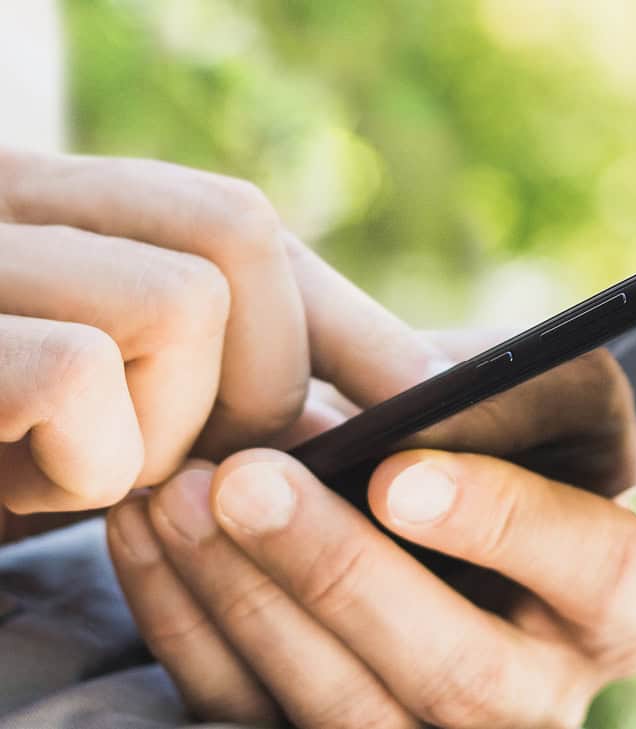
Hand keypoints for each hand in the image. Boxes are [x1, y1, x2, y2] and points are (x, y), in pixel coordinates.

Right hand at [0, 148, 440, 518]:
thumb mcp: (119, 407)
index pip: (243, 218)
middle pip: (238, 232)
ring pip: (179, 297)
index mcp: (61, 202)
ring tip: (103, 474)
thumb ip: (237, 379)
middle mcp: (13, 193)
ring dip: (168, 432)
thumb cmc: (4, 456)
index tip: (424, 395)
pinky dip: (87, 463)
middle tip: (212, 467)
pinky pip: (75, 374)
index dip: (348, 315)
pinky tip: (36, 484)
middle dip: (264, 379)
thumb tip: (410, 399)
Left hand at [107, 331, 635, 727]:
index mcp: (610, 608)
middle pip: (455, 671)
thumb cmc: (485, 477)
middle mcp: (537, 698)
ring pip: (340, 708)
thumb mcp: (559, 445)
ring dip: (251, 600)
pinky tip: (150, 535)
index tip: (405, 465)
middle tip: (250, 477)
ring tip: (182, 492)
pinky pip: (248, 714)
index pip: (603, 581)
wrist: (404, 553)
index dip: (509, 527)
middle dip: (346, 575)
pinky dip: (192, 625)